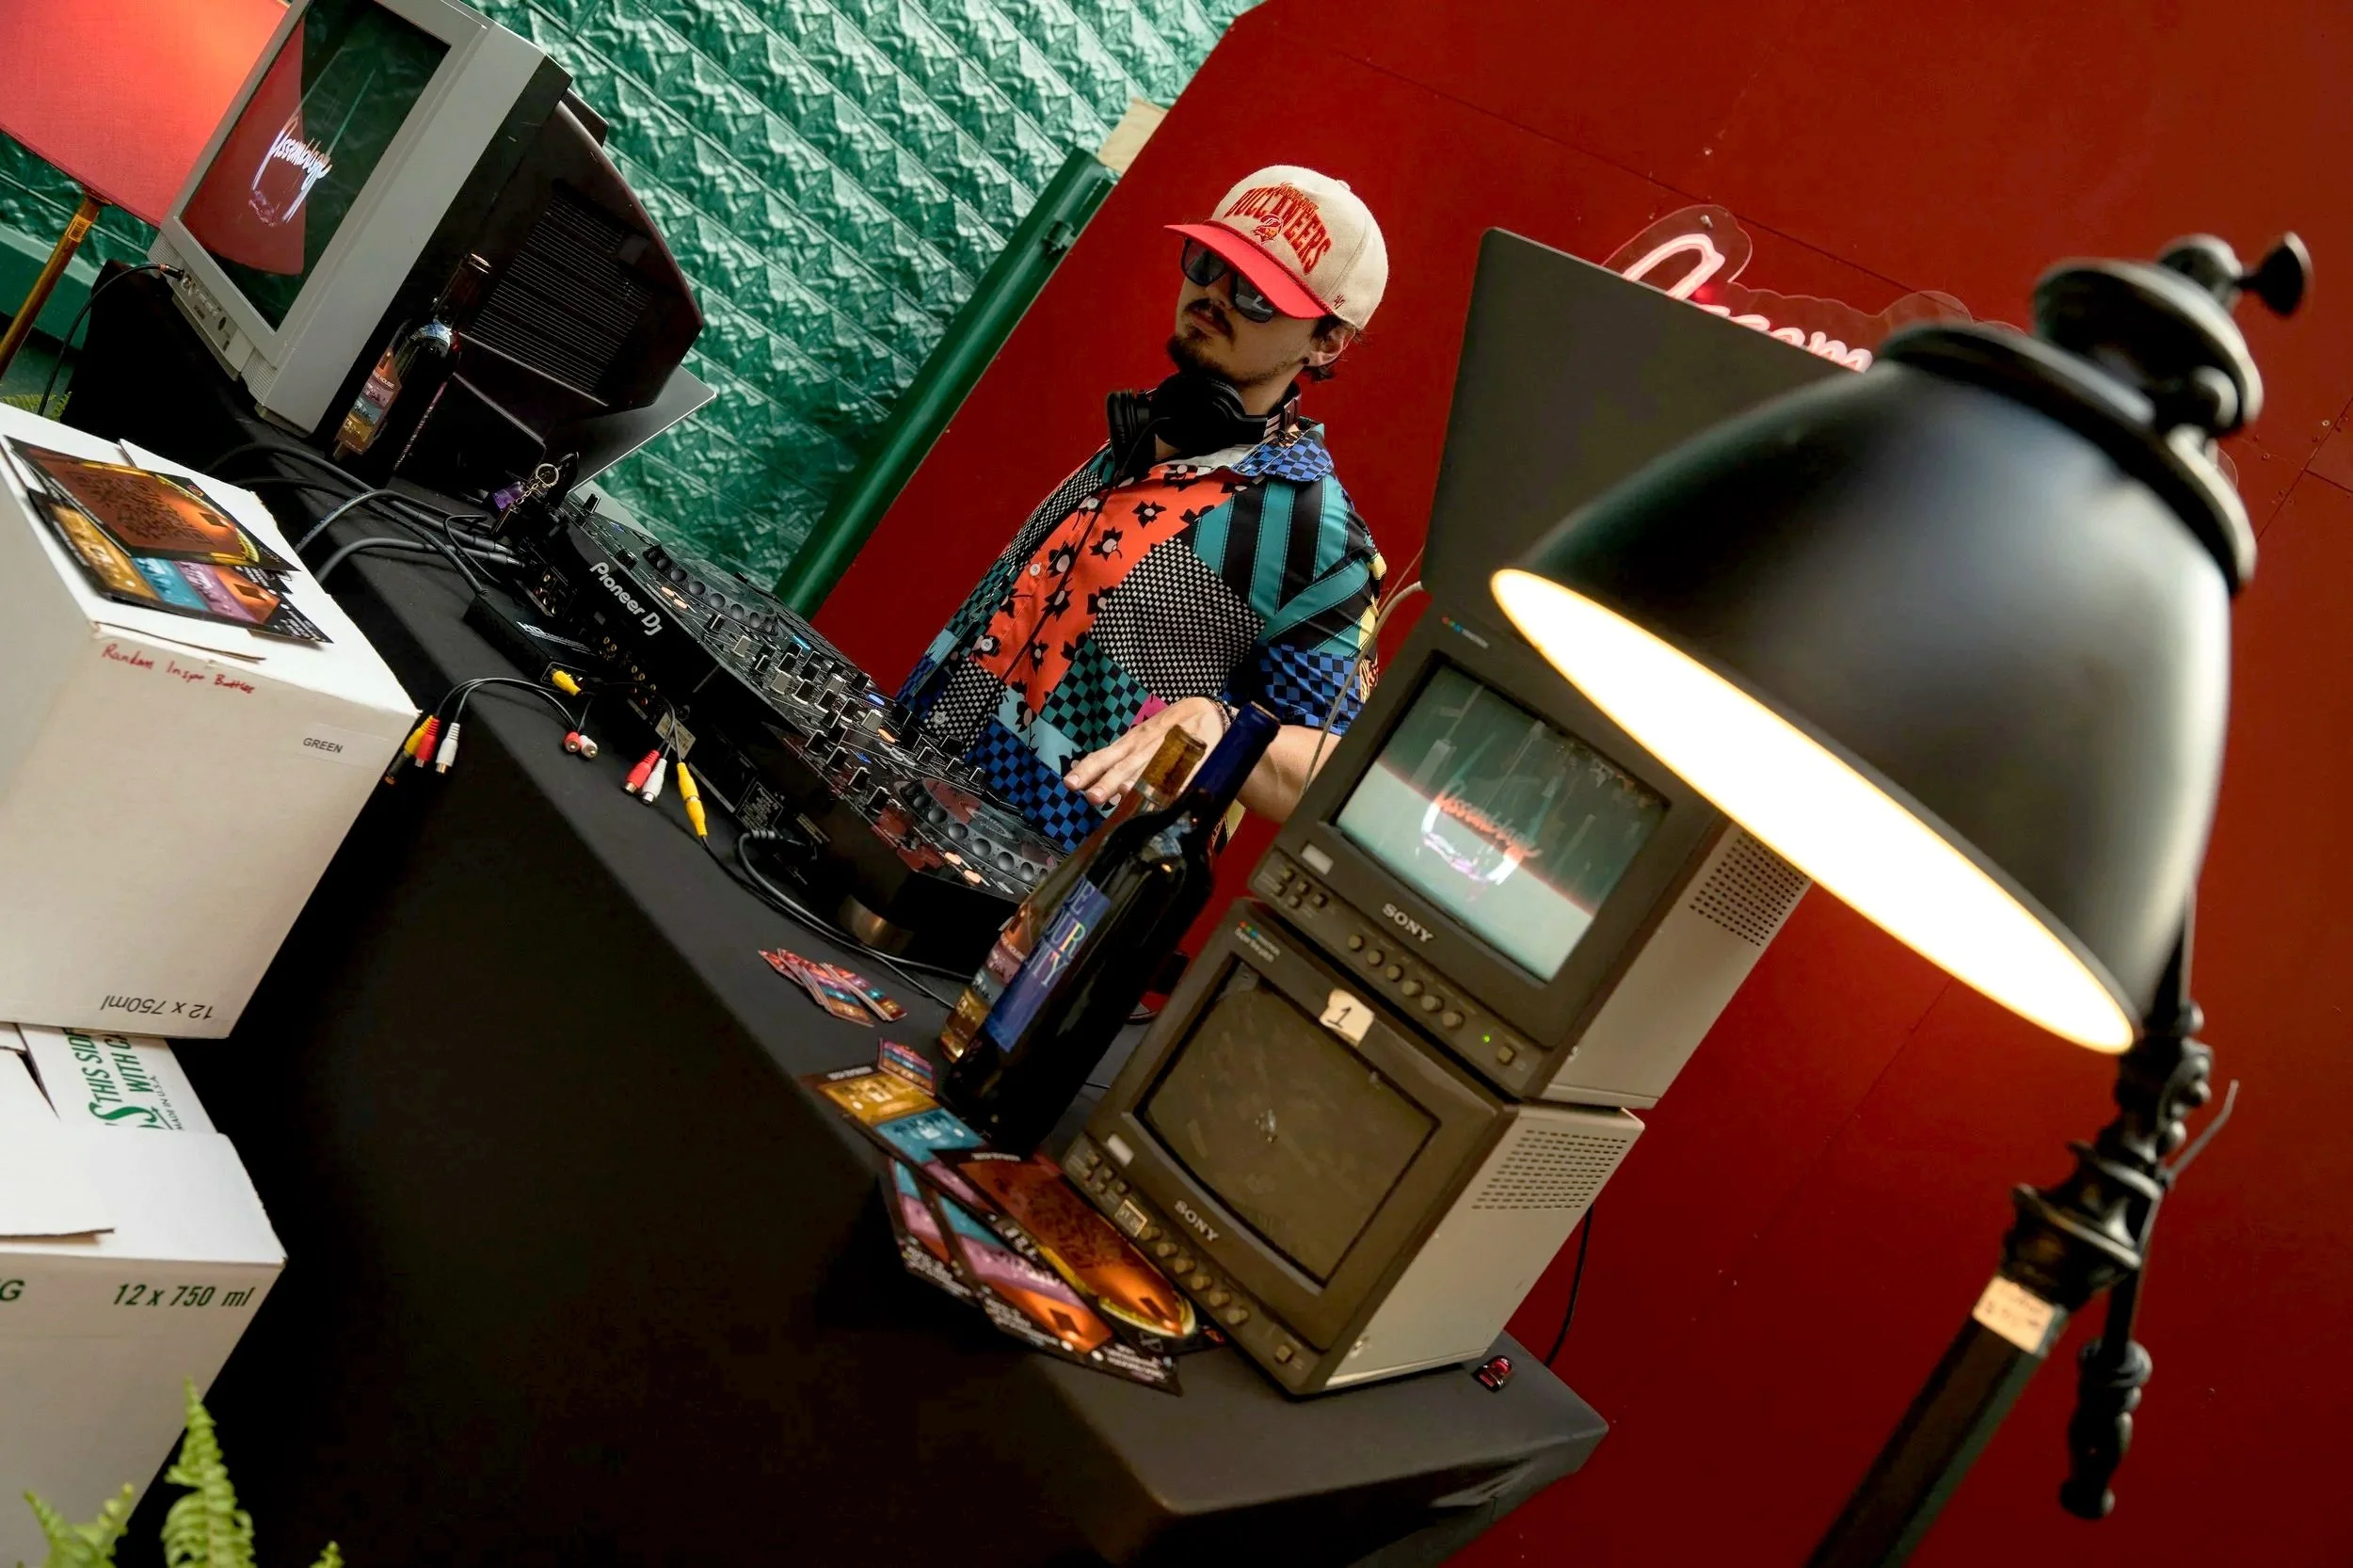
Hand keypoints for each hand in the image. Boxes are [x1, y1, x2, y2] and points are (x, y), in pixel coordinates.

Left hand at [1064, 697, 1224, 808]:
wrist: (1206, 711)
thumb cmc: (1165, 729)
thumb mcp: (1138, 740)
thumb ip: (1117, 761)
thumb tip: (1091, 781)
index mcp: (1130, 744)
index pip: (1103, 757)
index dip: (1087, 770)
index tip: (1069, 784)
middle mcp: (1145, 747)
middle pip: (1124, 766)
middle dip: (1108, 782)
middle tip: (1093, 798)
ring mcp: (1169, 751)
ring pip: (1151, 768)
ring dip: (1138, 782)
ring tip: (1124, 793)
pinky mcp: (1193, 757)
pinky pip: (1183, 773)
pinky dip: (1176, 784)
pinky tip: (1168, 797)